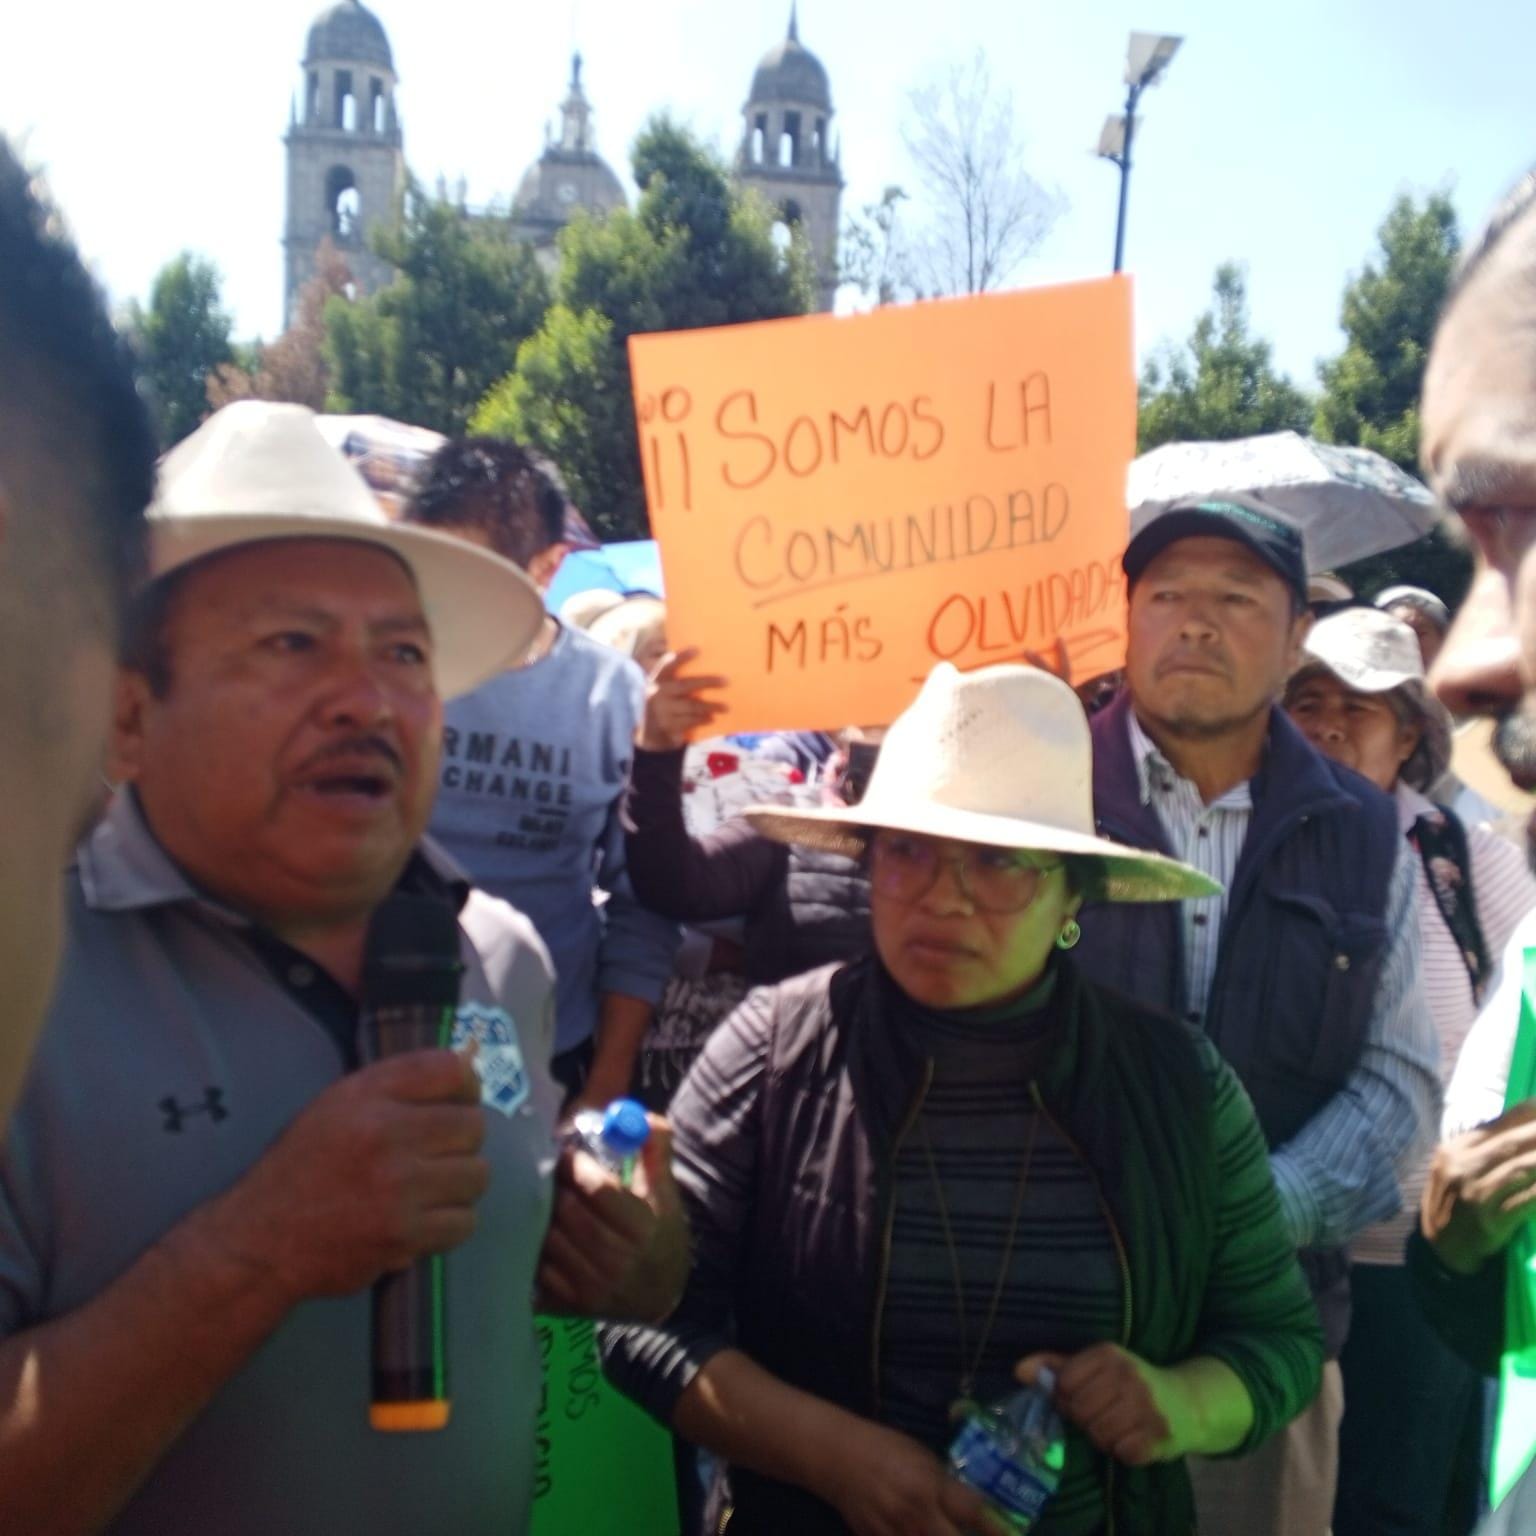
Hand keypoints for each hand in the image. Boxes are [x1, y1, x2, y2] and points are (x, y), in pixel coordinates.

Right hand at [201, 1050, 487, 1304]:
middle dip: (463, 1139)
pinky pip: (464, 1222)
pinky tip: (425, 1219)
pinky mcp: (404, 1235)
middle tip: (439, 1152)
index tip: (460, 1100)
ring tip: (431, 1188)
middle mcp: (385, 1135)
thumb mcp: (337, 1104)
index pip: (451, 1069)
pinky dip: (451, 1222)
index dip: (467, 1084)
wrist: (260, 1240)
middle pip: (474, 1125)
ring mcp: (398, 1188)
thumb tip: (470, 1067)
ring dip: (460, 1183)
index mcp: (367, 1096)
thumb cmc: (301, 1166)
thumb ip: (399, 1083)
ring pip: (477, 1175)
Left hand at [536, 1115, 689, 1320]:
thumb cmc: (660, 1233)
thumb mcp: (665, 1191)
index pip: (598, 1189)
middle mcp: (617, 1260)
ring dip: (541, 1215)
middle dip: (555, 1186)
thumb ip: (656, 1149)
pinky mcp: (571, 1304)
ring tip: (542, 1200)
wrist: (662, 1294)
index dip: (575, 1165)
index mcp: (642, 1227)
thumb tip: (642, 1116)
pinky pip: (539, 1268)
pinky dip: (535, 1248)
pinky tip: (539, 1233)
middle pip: (568, 1212)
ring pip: (550, 1238)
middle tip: (547, 1172)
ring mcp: (592, 1286)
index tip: (566, 1153)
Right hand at [640, 648, 727, 750]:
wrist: (647, 729)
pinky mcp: (668, 725)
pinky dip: (702, 719)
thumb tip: (693, 658)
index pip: (668, 666)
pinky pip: (690, 721)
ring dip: (711, 706)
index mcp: (656, 679)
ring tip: (725, 707)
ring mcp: (663, 710)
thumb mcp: (660, 686)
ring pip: (692, 706)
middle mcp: (658, 693)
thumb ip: (672, 674)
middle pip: (686, 685)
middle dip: (707, 682)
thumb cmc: (661, 700)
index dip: (681, 657)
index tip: (697, 650)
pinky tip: (712, 718)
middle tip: (726, 681)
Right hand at [816, 1418, 1010, 1535]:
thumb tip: (975, 1508)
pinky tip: (924, 1535)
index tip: (1012, 1535)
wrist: (838, 1458)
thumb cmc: (885, 1448)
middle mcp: (916, 1518)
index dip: (998, 1530)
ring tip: (946, 1530)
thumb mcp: (922, 1457)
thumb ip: (947, 1486)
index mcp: (929, 1488)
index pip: (974, 1515)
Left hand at [1018, 1345, 1183, 1466]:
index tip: (1085, 1396)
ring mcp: (1146, 1406)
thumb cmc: (1132, 1384)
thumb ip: (1057, 1366)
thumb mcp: (1097, 1366)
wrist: (1187, 1403)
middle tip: (1104, 1414)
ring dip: (1103, 1437)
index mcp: (1109, 1354)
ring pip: (1098, 1434)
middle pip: (1079, 1411)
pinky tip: (1133, 1438)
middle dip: (1086, 1418)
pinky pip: (1121, 1452)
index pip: (1065, 1383)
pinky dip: (1122, 1451)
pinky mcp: (1159, 1436)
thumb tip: (1019, 1371)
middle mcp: (1129, 1376)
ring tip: (1118, 1426)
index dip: (1068, 1396)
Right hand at [1422, 1098, 1535, 1273]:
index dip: (1530, 1113)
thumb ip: (1485, 1148)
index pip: (1499, 1124)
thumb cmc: (1455, 1204)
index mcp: (1455, 1149)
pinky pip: (1527, 1201)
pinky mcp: (1491, 1221)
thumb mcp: (1457, 1168)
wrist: (1441, 1250)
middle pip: (1514, 1143)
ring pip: (1522, 1169)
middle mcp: (1463, 1167)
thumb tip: (1526, 1126)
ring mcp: (1475, 1194)